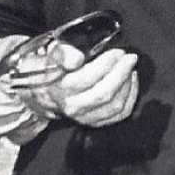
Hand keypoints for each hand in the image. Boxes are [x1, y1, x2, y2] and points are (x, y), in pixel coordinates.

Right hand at [14, 45, 139, 127]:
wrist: (43, 93)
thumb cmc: (50, 69)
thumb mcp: (51, 55)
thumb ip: (62, 53)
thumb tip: (77, 59)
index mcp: (59, 89)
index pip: (86, 78)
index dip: (106, 64)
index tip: (117, 52)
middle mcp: (72, 106)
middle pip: (104, 94)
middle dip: (121, 73)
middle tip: (129, 57)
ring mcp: (84, 117)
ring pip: (114, 105)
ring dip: (127, 84)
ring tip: (129, 67)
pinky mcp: (95, 122)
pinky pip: (120, 114)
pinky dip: (130, 97)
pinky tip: (130, 81)